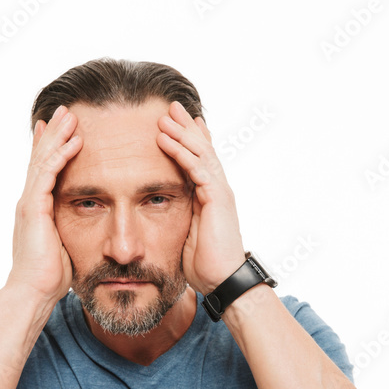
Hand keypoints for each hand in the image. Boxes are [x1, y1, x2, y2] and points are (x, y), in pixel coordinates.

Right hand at [5, 105, 82, 304]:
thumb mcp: (65, 245)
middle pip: (41, 157)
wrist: (33, 292)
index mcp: (36, 209)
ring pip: (43, 159)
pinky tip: (74, 141)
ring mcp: (29, 203)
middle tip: (65, 111)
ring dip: (58, 136)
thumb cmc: (51, 277)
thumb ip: (71, 230)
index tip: (62, 130)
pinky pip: (48, 174)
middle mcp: (29, 201)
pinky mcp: (34, 208)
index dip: (51, 148)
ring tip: (71, 115)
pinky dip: (61, 155)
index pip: (43, 170)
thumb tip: (88, 228)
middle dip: (53, 133)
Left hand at [156, 101, 245, 293]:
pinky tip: (165, 139)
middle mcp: (218, 189)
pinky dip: (180, 152)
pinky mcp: (217, 198)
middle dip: (186, 127)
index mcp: (211, 196)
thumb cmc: (205, 266)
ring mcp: (220, 192)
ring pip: (200, 152)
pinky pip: (197, 168)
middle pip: (202, 149)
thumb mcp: (187, 235)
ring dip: (181, 133)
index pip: (201, 161)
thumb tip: (165, 212)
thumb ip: (181, 217)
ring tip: (165, 115)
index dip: (191, 140)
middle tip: (171, 106)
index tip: (177, 124)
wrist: (223, 281)